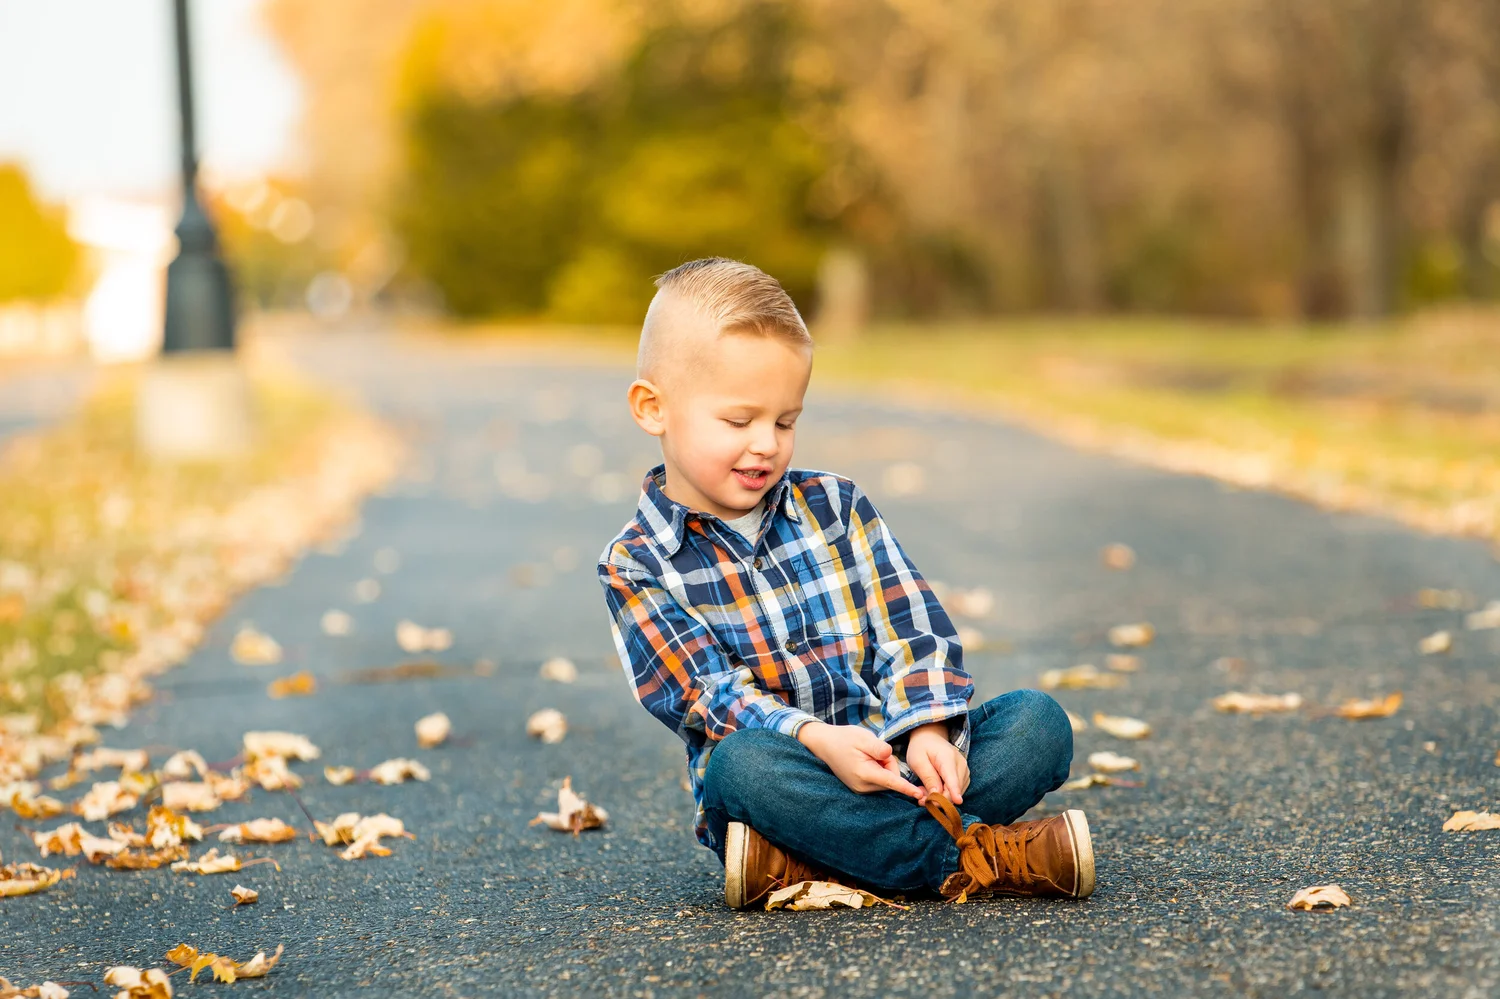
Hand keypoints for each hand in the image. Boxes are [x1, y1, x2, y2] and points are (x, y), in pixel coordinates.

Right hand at [796, 722, 922, 801]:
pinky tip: (865, 761)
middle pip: (890, 779)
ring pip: (885, 780)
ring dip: (883, 767)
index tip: (918, 795)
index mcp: (864, 773)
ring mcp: (860, 789)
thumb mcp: (863, 738)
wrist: (825, 744)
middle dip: (889, 764)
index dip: (906, 788)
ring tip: (867, 755)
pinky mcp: (860, 788)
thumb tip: (890, 755)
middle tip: (875, 751)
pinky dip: (877, 770)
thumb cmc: (844, 738)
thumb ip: (879, 748)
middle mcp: (863, 786)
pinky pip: (878, 781)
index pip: (891, 782)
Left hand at [905, 721, 969, 805]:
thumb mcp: (917, 761)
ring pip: (956, 792)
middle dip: (939, 799)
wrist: (930, 737)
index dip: (954, 791)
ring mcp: (964, 770)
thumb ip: (928, 778)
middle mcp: (960, 764)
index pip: (953, 778)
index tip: (958, 802)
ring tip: (924, 791)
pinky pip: (956, 790)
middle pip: (955, 789)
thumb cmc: (921, 748)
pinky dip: (945, 793)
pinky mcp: (964, 775)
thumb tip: (936, 795)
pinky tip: (932, 789)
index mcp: (947, 758)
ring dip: (940, 797)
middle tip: (920, 799)